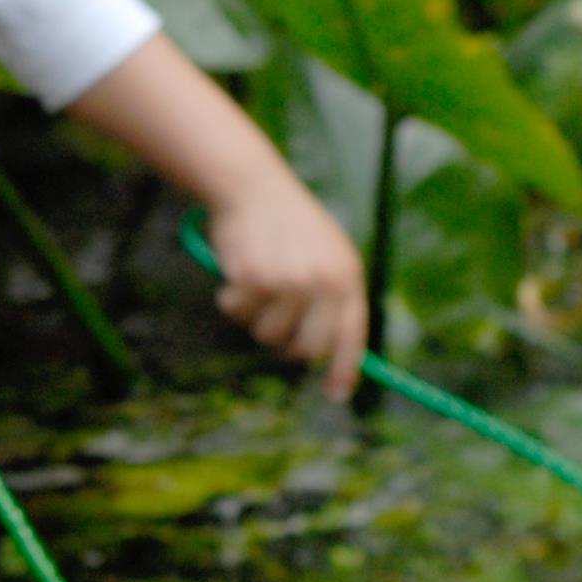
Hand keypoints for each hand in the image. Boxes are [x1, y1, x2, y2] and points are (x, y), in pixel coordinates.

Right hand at [208, 177, 366, 399]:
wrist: (252, 186)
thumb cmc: (285, 222)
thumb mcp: (323, 252)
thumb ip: (329, 294)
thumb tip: (320, 347)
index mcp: (347, 275)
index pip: (351, 335)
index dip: (344, 369)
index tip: (336, 395)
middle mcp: (323, 281)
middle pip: (307, 347)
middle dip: (286, 346)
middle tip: (273, 329)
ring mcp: (289, 281)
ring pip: (267, 333)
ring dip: (254, 318)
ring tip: (253, 284)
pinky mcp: (254, 278)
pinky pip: (238, 313)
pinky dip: (230, 300)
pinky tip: (235, 273)